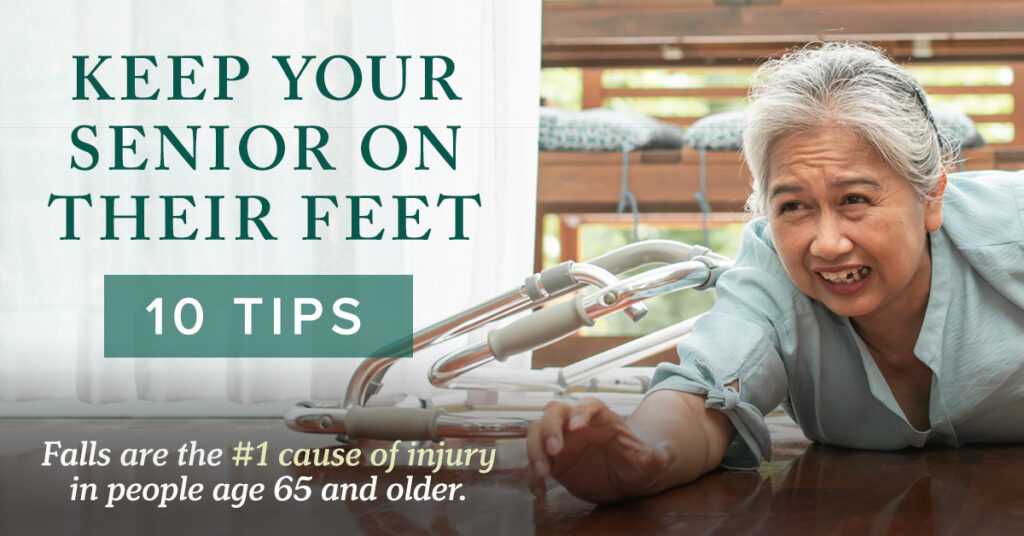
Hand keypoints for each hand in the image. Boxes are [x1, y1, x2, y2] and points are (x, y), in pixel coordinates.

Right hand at [526, 397, 674, 503]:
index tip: (576, 426)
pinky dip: (532, 475)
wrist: (625, 480)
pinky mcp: (552, 461)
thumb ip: (657, 458)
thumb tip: (665, 454)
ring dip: (535, 448)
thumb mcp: (648, 464)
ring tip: (543, 472)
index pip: (589, 405)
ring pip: (537, 431)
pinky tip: (540, 491)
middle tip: (556, 450)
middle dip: (551, 428)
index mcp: (602, 419)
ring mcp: (562, 441)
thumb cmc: (636, 465)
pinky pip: (534, 463)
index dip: (581, 411)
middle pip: (555, 412)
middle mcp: (577, 426)